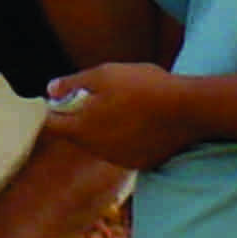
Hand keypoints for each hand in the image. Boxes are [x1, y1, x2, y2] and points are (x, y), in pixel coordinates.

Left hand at [38, 63, 185, 172]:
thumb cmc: (143, 86)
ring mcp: (118, 158)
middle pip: (76, 133)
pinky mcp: (139, 162)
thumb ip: (73, 83)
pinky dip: (125, 137)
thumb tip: (50, 90)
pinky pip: (122, 149)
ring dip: (104, 127)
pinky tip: (141, 121)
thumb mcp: (104, 74)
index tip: (65, 95)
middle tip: (102, 94)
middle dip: (81, 116)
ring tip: (126, 106)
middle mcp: (96, 149)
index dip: (54, 108)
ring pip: (100, 142)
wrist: (186, 109)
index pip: (52, 123)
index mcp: (82, 128)